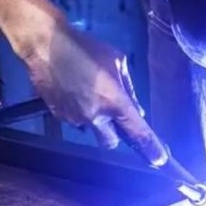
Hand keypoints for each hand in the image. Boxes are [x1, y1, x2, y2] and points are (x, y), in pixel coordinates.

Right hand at [23, 18, 167, 163]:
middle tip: (113, 115)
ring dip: (94, 118)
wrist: (46, 45)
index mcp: (114, 101)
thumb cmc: (85, 48)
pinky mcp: (57, 115)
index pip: (137, 132)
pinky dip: (78, 110)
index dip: (150, 148)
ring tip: (88, 91)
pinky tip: (74, 90)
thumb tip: (135, 108)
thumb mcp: (117, 61)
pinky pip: (74, 119)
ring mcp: (74, 118)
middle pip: (110, 142)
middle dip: (114, 132)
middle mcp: (94, 115)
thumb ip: (128, 88)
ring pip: (90, 128)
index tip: (159, 160)